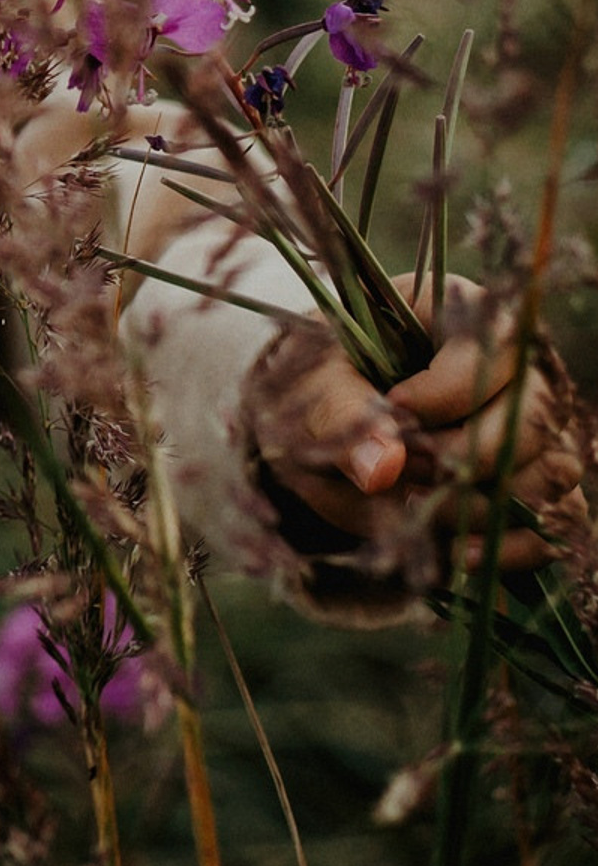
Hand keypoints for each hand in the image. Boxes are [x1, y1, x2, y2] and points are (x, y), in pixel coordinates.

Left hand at [248, 277, 585, 574]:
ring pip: (552, 470)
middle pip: (535, 414)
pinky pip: (554, 520)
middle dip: (469, 456)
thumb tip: (384, 470)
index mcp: (460, 313)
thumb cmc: (316, 384)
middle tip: (404, 472)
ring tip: (416, 511)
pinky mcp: (534, 481)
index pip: (491, 347)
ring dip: (486, 503)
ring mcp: (533, 427)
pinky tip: (456, 552)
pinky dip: (511, 544)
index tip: (392, 409)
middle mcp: (515, 368)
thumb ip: (341, 415)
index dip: (447, 390)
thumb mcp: (311, 385)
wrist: (316, 425)